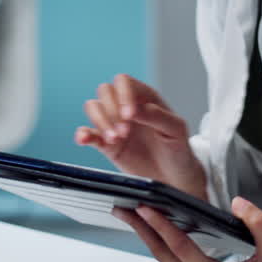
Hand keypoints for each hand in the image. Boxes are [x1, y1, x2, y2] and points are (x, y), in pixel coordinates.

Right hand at [75, 74, 206, 199]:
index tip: (129, 115)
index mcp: (145, 98)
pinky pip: (88, 133)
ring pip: (93, 108)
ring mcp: (115, 124)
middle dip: (111, 111)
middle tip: (124, 132)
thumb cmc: (178, 149)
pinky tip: (85, 140)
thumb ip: (157, 116)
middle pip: (105, 92)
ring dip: (100, 122)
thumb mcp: (176, 130)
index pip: (124, 82)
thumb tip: (135, 108)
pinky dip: (83, 134)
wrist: (174, 178)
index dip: (123, 95)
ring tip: (114, 139)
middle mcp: (127, 107)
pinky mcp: (106, 144)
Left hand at [114, 197, 261, 261]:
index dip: (160, 224)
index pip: (179, 246)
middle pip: (163, 257)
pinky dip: (168, 256)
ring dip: (153, 243)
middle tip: (125, 211)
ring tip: (140, 223)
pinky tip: (166, 245)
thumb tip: (240, 204)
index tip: (144, 207)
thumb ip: (258, 225)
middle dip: (142, 231)